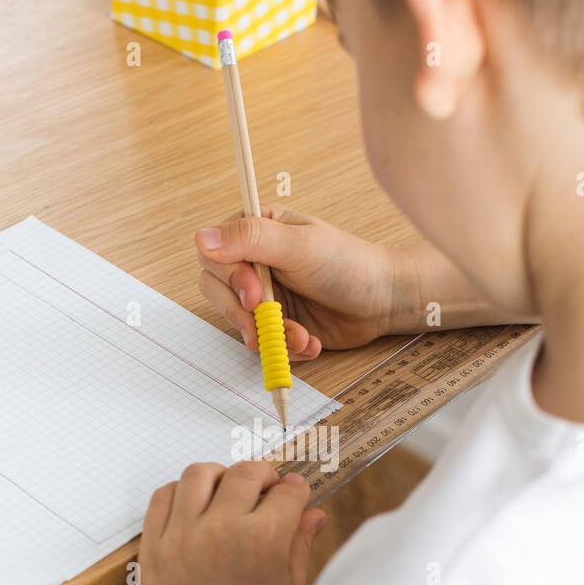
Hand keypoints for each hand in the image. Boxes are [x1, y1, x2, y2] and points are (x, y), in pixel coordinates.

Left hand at [140, 461, 325, 584]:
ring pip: (198, 474)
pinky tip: (195, 509)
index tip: (295, 496)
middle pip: (244, 473)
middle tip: (267, 490)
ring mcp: (180, 539)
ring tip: (229, 495)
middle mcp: (220, 531)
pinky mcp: (152, 551)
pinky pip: (161, 499)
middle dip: (263, 477)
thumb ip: (298, 544)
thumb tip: (313, 513)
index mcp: (264, 541)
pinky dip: (180, 494)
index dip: (296, 491)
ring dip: (220, 477)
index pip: (286, 491)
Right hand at [196, 206, 398, 358]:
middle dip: (244, 315)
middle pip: (217, 292)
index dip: (228, 278)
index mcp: (255, 234)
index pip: (214, 255)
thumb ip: (251, 238)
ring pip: (239, 323)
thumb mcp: (299, 245)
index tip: (254, 294)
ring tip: (302, 336)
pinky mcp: (276, 324)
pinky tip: (310, 343)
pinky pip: (263, 343)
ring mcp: (263, 296)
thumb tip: (201, 237)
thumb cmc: (347, 262)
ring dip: (270, 336)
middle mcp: (254, 264)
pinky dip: (285, 349)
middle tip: (271, 321)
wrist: (382, 300)